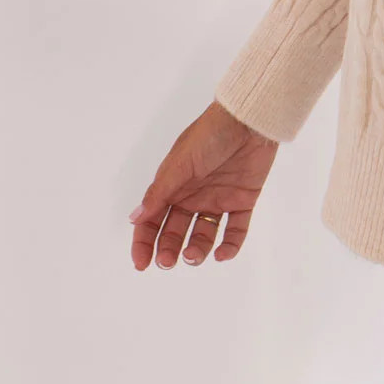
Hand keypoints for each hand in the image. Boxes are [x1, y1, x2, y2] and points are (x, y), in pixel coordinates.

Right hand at [128, 99, 278, 270]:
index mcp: (173, 184)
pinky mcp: (242, 200)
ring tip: (192, 256)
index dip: (144, 241)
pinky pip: (235, 230)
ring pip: (204, 234)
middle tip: (168, 261)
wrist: (249, 120)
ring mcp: (218, 199)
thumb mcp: (180, 164)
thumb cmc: (210, 134)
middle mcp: (193, 195)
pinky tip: (221, 254)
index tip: (142, 263)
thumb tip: (135, 218)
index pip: (153, 218)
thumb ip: (160, 193)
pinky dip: (229, 245)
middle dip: (168, 248)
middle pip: (175, 230)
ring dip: (196, 249)